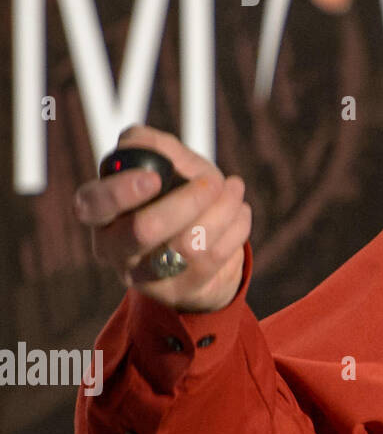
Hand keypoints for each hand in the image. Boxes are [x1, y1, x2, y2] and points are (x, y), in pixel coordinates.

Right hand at [74, 125, 251, 311]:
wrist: (206, 242)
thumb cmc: (178, 193)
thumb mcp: (168, 165)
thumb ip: (151, 146)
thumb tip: (134, 143)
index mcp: (102, 213)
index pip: (91, 205)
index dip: (120, 192)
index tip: (155, 178)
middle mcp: (114, 249)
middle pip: (144, 229)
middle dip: (188, 200)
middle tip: (212, 180)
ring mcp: (146, 276)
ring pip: (188, 245)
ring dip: (222, 210)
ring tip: (234, 188)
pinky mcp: (181, 290)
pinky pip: (215, 257)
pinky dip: (236, 226)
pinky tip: (240, 210)